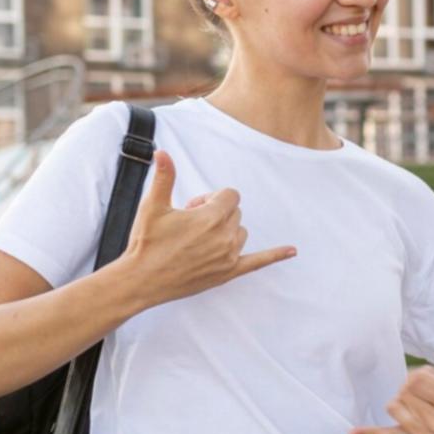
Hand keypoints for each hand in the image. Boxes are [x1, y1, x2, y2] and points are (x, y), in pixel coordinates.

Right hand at [116, 150, 296, 306]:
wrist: (141, 281)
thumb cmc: (146, 242)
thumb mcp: (153, 206)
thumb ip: (164, 177)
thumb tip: (162, 152)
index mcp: (211, 217)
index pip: (230, 195)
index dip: (210, 199)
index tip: (191, 208)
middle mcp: (225, 236)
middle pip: (235, 212)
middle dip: (216, 213)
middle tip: (189, 225)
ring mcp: (229, 256)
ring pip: (241, 232)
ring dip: (226, 231)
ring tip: (197, 240)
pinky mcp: (228, 272)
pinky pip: (258, 262)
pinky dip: (275, 255)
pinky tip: (292, 251)